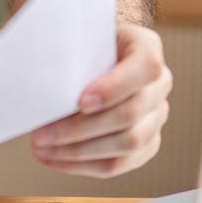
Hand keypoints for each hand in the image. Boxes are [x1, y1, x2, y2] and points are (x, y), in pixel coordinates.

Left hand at [30, 23, 171, 176]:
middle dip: (81, 129)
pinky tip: (54, 159)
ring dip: (79, 152)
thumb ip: (68, 50)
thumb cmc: (82, 45)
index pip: (145, 68)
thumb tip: (42, 80)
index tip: (80, 102)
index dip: (114, 88)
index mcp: (147, 48)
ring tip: (42, 148)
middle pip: (131, 114)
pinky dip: (83, 165)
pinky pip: (119, 163)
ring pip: (128, 144)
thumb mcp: (78, 36)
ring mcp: (156, 116)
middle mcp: (159, 85)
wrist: (94, 54)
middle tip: (42, 134)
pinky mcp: (146, 144)